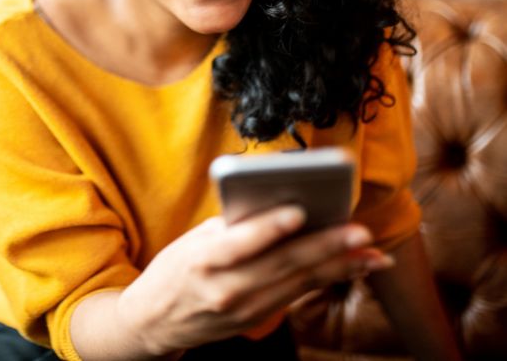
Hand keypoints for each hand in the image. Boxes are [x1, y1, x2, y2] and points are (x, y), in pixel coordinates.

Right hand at [116, 206, 392, 355]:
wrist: (154, 320)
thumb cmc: (175, 269)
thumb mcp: (192, 241)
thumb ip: (232, 227)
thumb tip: (278, 205)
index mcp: (203, 260)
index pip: (240, 242)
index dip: (270, 227)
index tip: (300, 211)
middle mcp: (226, 288)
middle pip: (282, 264)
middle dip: (326, 247)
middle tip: (360, 232)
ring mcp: (244, 309)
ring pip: (299, 283)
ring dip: (340, 267)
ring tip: (372, 253)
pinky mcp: (257, 320)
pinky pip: (297, 295)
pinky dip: (328, 280)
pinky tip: (352, 268)